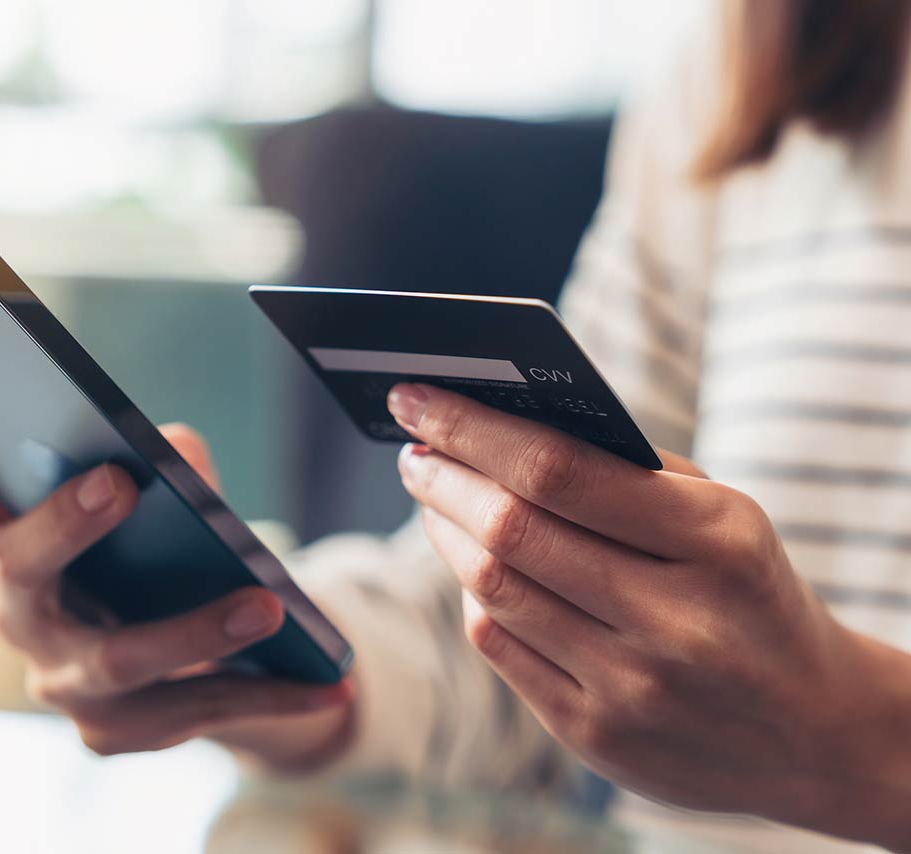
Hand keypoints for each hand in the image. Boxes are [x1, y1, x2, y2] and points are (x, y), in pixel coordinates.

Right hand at [0, 342, 352, 766]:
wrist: (206, 661)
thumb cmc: (162, 555)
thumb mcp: (164, 499)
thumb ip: (163, 464)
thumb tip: (175, 452)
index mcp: (9, 536)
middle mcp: (18, 610)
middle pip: (16, 563)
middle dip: (62, 524)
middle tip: (120, 482)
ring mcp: (62, 681)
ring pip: (118, 657)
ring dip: (194, 629)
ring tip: (266, 605)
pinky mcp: (116, 732)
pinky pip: (191, 710)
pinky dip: (265, 692)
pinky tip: (329, 678)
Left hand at [388, 382, 910, 847]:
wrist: (813, 729)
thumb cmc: (749, 594)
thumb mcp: (723, 517)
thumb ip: (624, 472)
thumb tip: (496, 427)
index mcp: (715, 539)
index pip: (558, 469)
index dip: (472, 429)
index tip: (418, 397)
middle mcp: (674, 619)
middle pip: (511, 530)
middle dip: (442, 477)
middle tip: (413, 450)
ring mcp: (632, 686)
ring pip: (493, 589)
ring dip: (445, 532)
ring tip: (432, 497)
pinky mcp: (596, 735)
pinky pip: (500, 647)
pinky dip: (475, 596)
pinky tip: (472, 567)